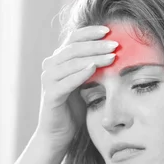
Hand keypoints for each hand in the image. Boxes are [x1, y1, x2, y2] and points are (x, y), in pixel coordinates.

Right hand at [35, 25, 117, 151]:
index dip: (91, 32)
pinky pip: (66, 81)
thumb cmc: (74, 108)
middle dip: (96, 45)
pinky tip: (94, 68)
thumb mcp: (86, 83)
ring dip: (93, 57)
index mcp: (58, 60)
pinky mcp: (50, 95)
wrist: (59, 134)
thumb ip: (93, 67)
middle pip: (74, 48)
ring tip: (112, 56)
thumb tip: (116, 51)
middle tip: (116, 44)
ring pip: (72, 62)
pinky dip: (80, 73)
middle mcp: (50, 66)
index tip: (110, 30)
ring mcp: (48, 80)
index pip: (74, 38)